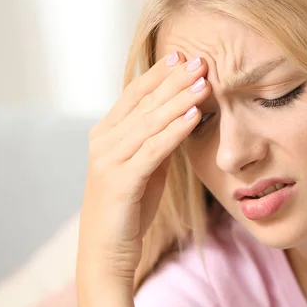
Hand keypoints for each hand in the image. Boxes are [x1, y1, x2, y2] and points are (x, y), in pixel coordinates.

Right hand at [76, 52, 210, 280]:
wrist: (108, 251)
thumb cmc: (129, 209)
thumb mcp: (144, 168)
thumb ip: (156, 142)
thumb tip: (182, 116)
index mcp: (106, 134)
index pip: (134, 96)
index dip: (158, 75)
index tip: (182, 55)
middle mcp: (103, 142)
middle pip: (143, 104)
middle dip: (174, 80)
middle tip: (200, 60)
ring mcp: (109, 161)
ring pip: (150, 123)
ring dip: (179, 101)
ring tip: (204, 82)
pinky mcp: (120, 181)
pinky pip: (153, 150)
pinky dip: (174, 132)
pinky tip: (193, 117)